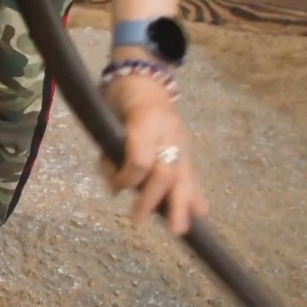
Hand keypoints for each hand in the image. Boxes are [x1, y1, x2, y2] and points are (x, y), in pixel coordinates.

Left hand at [99, 74, 207, 234]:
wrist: (143, 76)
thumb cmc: (120, 96)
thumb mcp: (107, 115)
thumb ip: (110, 148)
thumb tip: (115, 185)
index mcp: (146, 119)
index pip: (140, 158)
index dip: (126, 177)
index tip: (113, 188)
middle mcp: (169, 131)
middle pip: (165, 170)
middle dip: (152, 198)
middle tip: (138, 220)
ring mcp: (180, 139)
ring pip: (183, 174)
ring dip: (181, 204)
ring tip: (180, 230)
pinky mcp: (185, 147)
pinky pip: (191, 172)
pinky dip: (195, 194)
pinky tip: (200, 212)